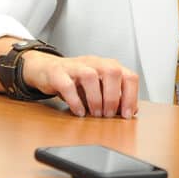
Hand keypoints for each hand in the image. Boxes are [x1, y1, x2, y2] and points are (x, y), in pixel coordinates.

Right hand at [20, 52, 139, 118]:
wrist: (47, 69)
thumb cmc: (77, 80)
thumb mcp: (99, 87)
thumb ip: (115, 96)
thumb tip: (132, 110)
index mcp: (109, 65)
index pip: (129, 77)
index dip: (131, 97)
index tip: (127, 115)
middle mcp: (95, 62)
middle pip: (113, 72)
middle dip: (113, 97)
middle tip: (108, 115)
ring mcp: (76, 66)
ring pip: (91, 77)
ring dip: (95, 99)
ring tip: (95, 114)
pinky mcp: (58, 73)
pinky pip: (68, 85)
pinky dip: (75, 101)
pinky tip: (79, 112)